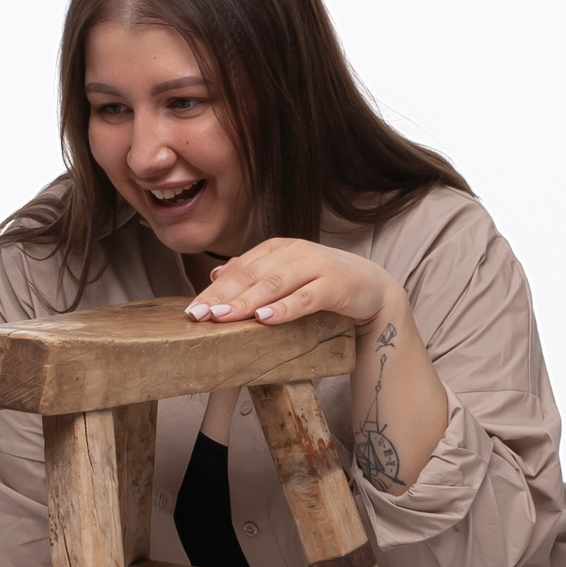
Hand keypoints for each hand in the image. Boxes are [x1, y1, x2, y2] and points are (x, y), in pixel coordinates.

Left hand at [185, 239, 398, 328]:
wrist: (373, 289)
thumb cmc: (324, 284)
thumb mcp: (287, 276)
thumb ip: (255, 273)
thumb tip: (215, 275)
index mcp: (279, 248)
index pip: (239, 269)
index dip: (214, 290)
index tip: (192, 310)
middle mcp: (295, 252)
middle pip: (252, 276)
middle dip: (222, 297)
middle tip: (199, 316)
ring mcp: (317, 266)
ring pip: (274, 284)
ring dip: (246, 302)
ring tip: (223, 318)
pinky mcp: (335, 285)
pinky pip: (306, 297)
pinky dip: (284, 308)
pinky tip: (265, 318)